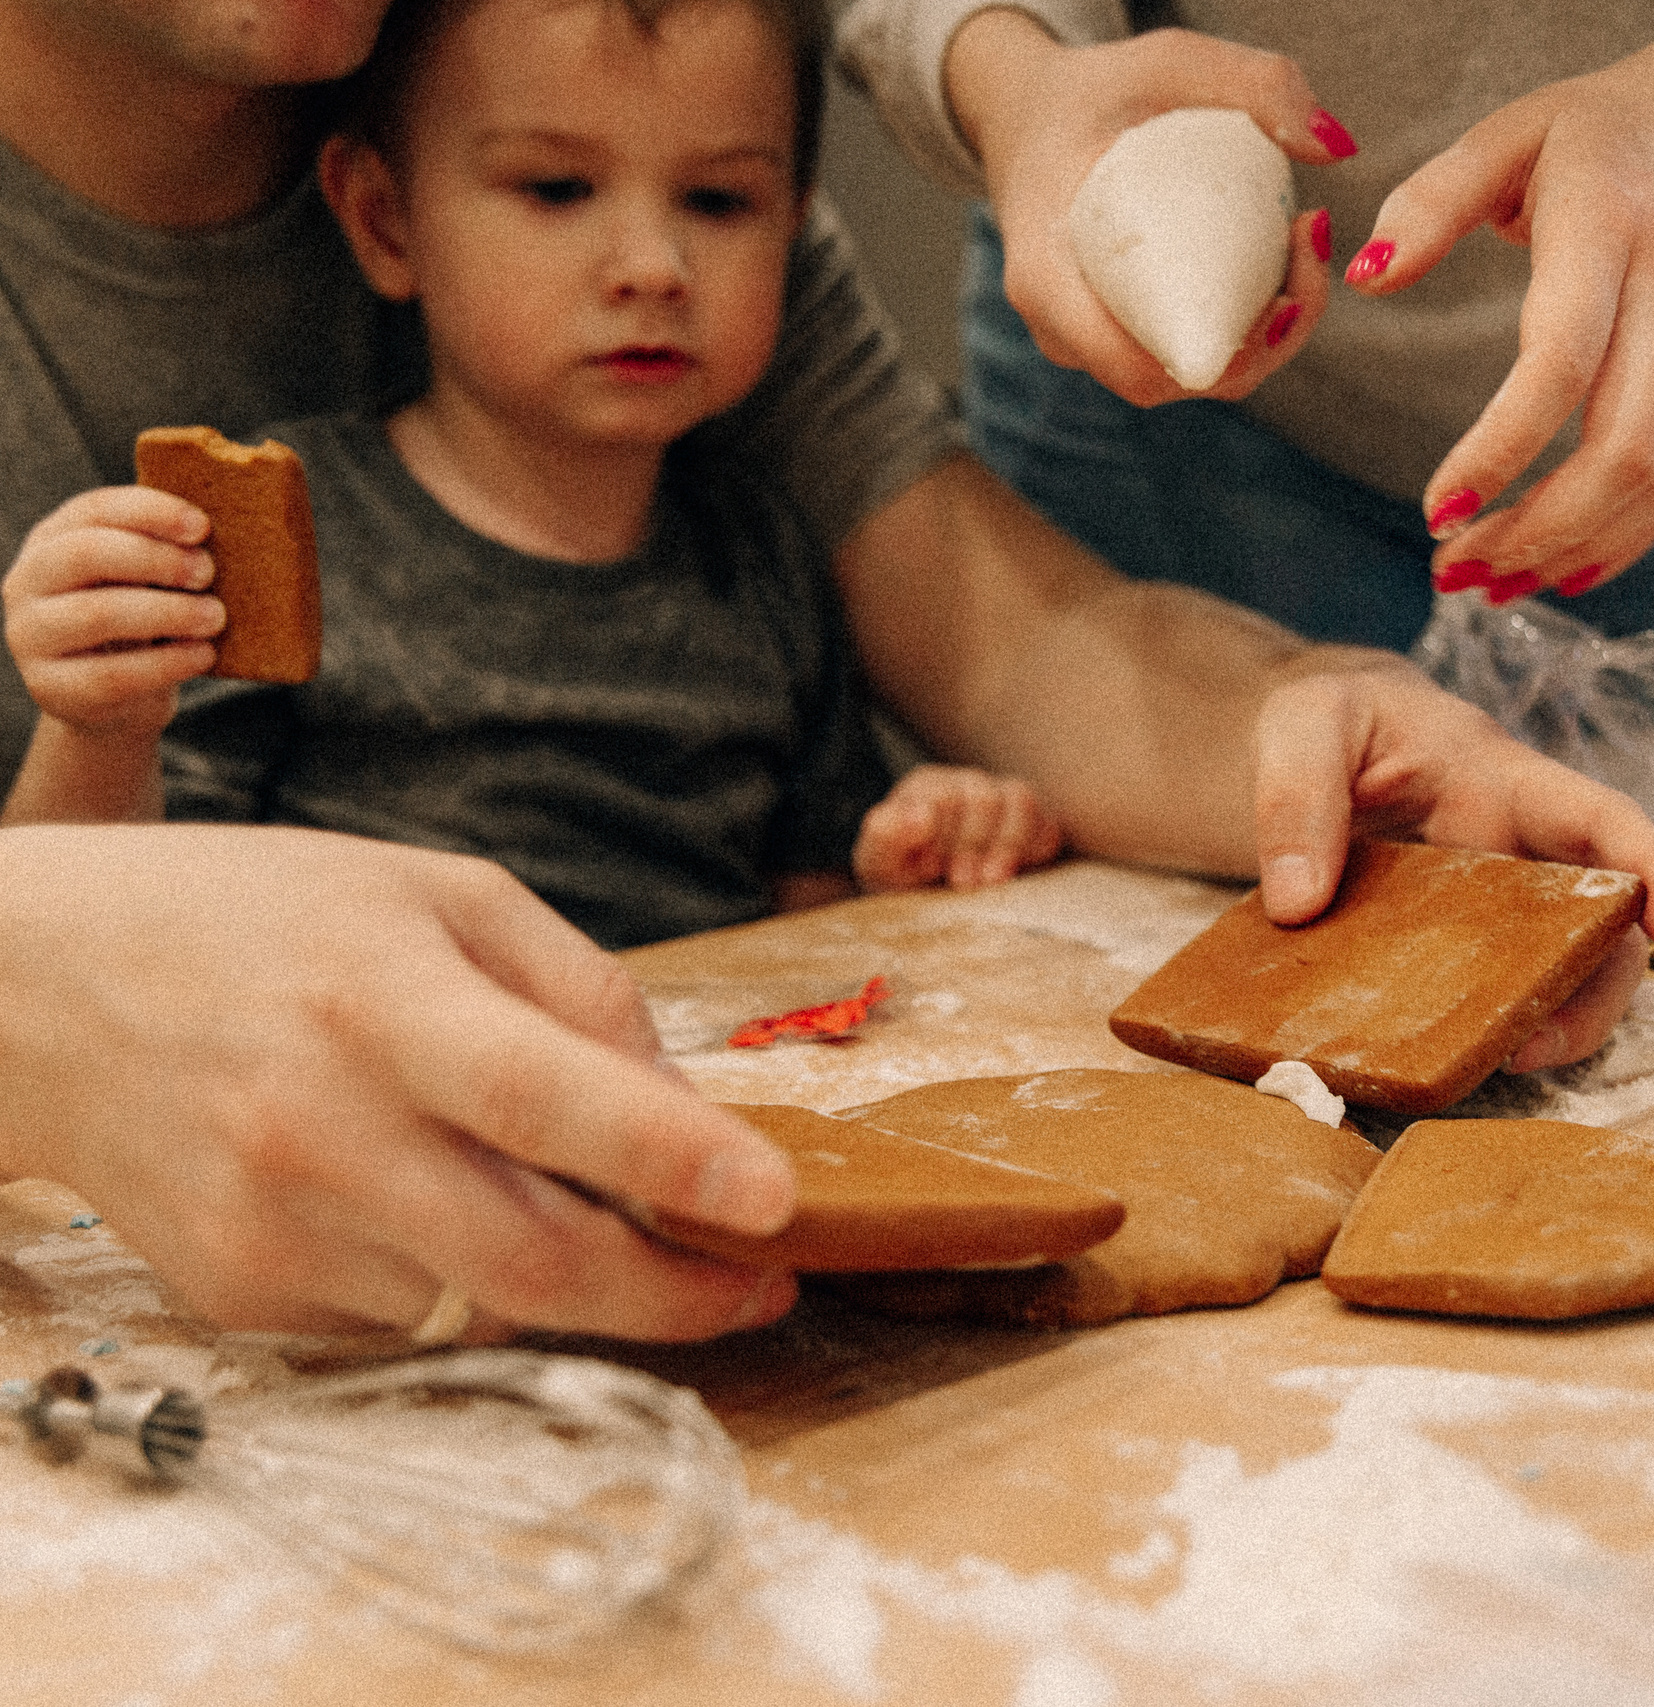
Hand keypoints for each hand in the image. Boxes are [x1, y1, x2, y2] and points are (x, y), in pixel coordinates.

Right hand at [0, 825, 801, 1342]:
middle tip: (757, 1283)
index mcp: (382, 1001)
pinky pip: (407, 1322)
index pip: (546, 1099)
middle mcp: (320, 1128)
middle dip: (678, 1297)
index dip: (673, 1162)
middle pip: (535, 1261)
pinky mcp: (237, 1296)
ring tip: (587, 1213)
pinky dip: (466, 1284)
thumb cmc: (258, 919)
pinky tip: (441, 1206)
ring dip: (573, 1285)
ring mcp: (271, 1228)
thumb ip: (580, 992)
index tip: (779, 1204)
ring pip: (484, 1309)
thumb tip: (688, 1108)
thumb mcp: (439, 893)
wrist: (35, 989)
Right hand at [4, 485, 226, 735]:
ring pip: (97, 614)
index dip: (149, 511)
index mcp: (52, 541)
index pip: (93, 510)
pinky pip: (111, 674)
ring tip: (215, 617)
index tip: (202, 527)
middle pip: (85, 553)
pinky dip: (166, 663)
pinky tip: (203, 655)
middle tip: (207, 573)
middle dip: (155, 558)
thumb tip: (212, 537)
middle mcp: (27, 582)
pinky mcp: (49, 687)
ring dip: (168, 612)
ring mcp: (30, 636)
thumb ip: (162, 553)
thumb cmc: (139, 624)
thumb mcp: (143, 582)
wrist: (113, 703)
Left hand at [854, 763, 1065, 891]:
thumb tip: (920, 815)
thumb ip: (885, 835)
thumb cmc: (904, 878)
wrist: (931, 902)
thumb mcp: (879, 863)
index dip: (941, 835)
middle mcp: (967, 784)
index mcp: (927, 787)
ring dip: (1007, 845)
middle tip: (961, 882)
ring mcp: (1003, 800)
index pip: (943, 797)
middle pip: (984, 797)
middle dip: (973, 843)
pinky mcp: (1034, 823)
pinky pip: (1047, 823)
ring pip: (1021, 801)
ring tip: (992, 880)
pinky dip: (1035, 848)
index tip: (930, 868)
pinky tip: (1014, 873)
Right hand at [946, 10, 1347, 403]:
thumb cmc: (1096, 93)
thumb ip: (1255, 84)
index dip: (1226, 352)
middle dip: (1267, 337)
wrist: (1035, 118)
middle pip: (1183, 377)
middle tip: (1310, 250)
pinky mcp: (1121, 338)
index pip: (1139, 367)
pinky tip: (1279, 268)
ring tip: (1302, 249)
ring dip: (1265, 331)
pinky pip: (1191, 352)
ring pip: (1195, 374)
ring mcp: (1091, 344)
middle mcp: (1064, 331)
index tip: (1284, 291)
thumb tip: (1338, 149)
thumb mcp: (1166, 61)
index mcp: (1046, 278)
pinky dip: (1244, 324)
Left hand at [1249, 660, 1653, 1068]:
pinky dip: (1480, 1030)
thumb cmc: (1328, 721)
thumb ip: (1296, 794)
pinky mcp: (1454, 950)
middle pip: (1602, 923)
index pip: (1601, 817)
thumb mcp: (1301, 723)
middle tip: (1541, 1043)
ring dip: (1549, 1022)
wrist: (1309, 754)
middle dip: (1597, 990)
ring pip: (1560, 972)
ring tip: (1496, 1060)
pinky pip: (1488, 994)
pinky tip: (1440, 1055)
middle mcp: (1517, 850)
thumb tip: (1299, 902)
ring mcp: (1493, 907)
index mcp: (1500, 781)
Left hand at [1345, 18, 1653, 602]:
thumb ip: (1430, 200)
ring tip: (1491, 585)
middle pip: (1622, 446)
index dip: (1501, 450)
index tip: (1438, 511)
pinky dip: (1625, 537)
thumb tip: (1365, 274)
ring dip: (1574, 549)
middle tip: (1454, 572)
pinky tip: (1561, 569)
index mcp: (1611, 226)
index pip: (1561, 363)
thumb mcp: (1508, 133)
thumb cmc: (1601, 130)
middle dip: (1536, 530)